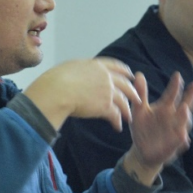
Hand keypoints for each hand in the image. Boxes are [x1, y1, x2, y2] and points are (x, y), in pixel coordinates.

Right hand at [22, 57, 140, 131]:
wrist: (57, 91)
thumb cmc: (55, 80)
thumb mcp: (70, 68)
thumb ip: (81, 71)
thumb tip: (78, 74)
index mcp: (96, 66)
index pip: (116, 66)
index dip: (125, 71)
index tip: (129, 75)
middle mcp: (105, 77)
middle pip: (125, 84)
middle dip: (132, 91)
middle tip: (137, 97)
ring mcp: (107, 91)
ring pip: (123, 100)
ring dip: (127, 110)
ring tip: (128, 117)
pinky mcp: (105, 106)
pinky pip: (116, 114)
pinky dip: (117, 121)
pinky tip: (117, 126)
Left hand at [122, 72, 192, 185]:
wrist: (141, 151)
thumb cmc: (142, 129)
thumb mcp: (138, 111)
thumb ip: (141, 94)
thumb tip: (138, 74)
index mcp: (165, 107)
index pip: (172, 94)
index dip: (175, 85)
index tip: (177, 75)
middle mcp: (174, 117)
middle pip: (185, 105)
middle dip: (191, 97)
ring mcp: (176, 130)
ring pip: (185, 122)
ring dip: (185, 117)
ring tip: (184, 109)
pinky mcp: (174, 145)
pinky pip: (180, 141)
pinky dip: (181, 139)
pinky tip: (182, 136)